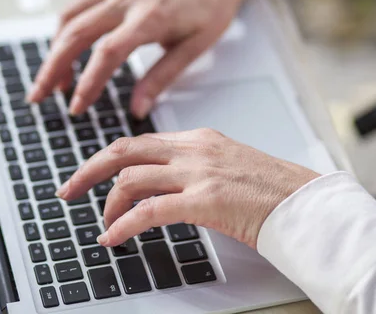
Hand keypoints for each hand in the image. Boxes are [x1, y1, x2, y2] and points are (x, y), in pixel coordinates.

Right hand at [28, 0, 259, 117]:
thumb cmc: (209, 8)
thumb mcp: (195, 48)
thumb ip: (161, 78)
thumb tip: (138, 110)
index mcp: (151, 17)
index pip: (107, 53)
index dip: (87, 83)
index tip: (76, 107)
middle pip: (76, 34)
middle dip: (52, 69)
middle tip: (39, 96)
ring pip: (69, 18)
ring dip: (54, 51)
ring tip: (53, 80)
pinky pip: (78, 4)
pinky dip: (65, 29)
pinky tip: (66, 50)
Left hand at [56, 129, 318, 248]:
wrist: (306, 203)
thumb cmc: (270, 189)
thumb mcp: (226, 165)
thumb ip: (192, 166)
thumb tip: (159, 183)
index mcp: (198, 138)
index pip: (139, 141)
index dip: (107, 158)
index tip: (88, 172)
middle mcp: (193, 149)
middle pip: (123, 151)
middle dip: (88, 170)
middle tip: (68, 189)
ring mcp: (199, 172)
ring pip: (131, 179)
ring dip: (108, 205)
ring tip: (104, 224)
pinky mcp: (205, 200)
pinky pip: (149, 211)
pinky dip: (123, 225)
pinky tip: (114, 238)